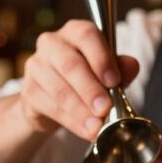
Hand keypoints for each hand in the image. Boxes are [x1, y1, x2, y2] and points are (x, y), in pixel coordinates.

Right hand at [19, 20, 140, 140]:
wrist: (55, 101)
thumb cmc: (87, 79)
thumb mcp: (108, 72)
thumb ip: (121, 67)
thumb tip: (132, 66)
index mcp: (75, 32)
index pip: (86, 35)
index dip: (101, 58)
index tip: (113, 81)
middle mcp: (52, 43)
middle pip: (70, 64)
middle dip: (90, 90)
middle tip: (105, 108)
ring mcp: (36, 66)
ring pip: (59, 89)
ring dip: (80, 111)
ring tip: (97, 126)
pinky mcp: (29, 91)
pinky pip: (50, 107)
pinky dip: (70, 121)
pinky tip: (84, 130)